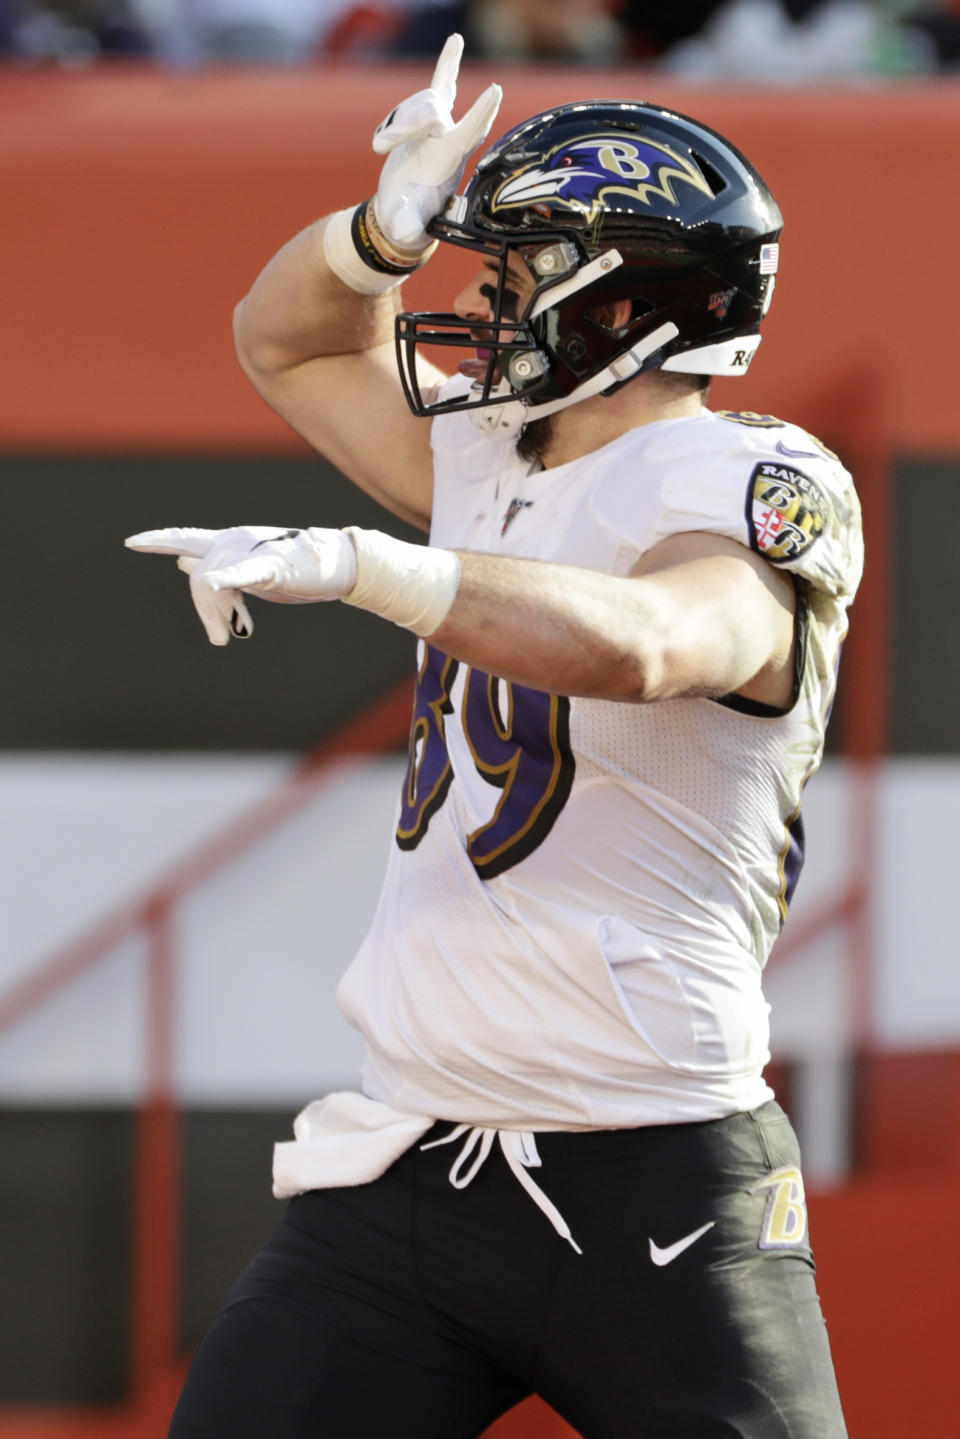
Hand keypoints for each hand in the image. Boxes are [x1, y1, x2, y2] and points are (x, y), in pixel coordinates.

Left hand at [125, 525, 357, 645]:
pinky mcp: (273, 567)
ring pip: (216, 585)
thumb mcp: (245, 569)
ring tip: (238, 631)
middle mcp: (235, 540)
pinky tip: (214, 585)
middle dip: (204, 611)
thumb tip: (181, 561)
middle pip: (199, 577)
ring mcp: (252, 552)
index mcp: (228, 541)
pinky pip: (244, 574)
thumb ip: (215, 565)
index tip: (131, 543)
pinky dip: (227, 581)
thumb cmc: (292, 569)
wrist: (333, 564)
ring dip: (221, 615)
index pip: (186, 537)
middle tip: (219, 638)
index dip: (158, 540)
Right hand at [372, 33, 501, 251]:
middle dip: (409, 123)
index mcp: (448, 163)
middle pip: (434, 111)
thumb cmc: (406, 219)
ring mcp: (441, 128)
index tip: (495, 90)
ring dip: (398, 124)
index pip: (468, 135)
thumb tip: (404, 231)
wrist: (402, 211)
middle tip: (391, 141)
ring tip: (385, 147)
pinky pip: (440, 85)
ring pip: (422, 103)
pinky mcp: (428, 120)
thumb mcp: (404, 225)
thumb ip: (407, 225)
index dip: (480, 114)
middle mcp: (450, 141)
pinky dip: (448, 64)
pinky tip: (456, 42)